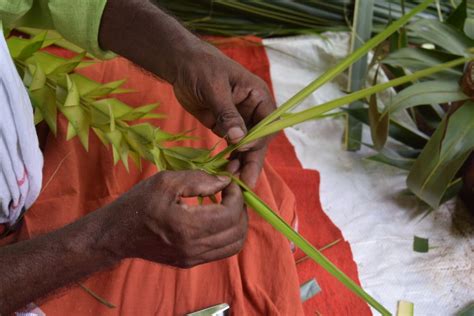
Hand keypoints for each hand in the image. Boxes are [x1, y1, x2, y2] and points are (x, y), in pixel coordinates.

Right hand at [101, 170, 246, 267]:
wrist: (116, 234)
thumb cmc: (138, 203)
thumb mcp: (165, 181)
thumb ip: (199, 179)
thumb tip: (225, 181)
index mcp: (186, 226)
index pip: (230, 214)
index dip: (237, 195)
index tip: (229, 182)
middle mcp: (192, 248)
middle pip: (237, 231)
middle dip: (241, 208)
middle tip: (231, 193)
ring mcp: (192, 258)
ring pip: (234, 245)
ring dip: (238, 223)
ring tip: (228, 205)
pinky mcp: (190, 263)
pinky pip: (222, 251)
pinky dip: (228, 234)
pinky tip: (218, 218)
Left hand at [170, 42, 275, 187]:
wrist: (181, 64)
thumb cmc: (201, 67)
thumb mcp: (214, 88)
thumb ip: (227, 113)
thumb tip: (239, 139)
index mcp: (258, 97)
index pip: (267, 124)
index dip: (258, 139)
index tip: (242, 148)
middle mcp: (253, 111)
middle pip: (259, 140)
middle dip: (252, 160)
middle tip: (246, 182)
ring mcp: (239, 121)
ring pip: (246, 147)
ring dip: (241, 163)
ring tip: (232, 181)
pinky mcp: (224, 127)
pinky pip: (231, 147)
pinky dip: (229, 159)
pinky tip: (225, 172)